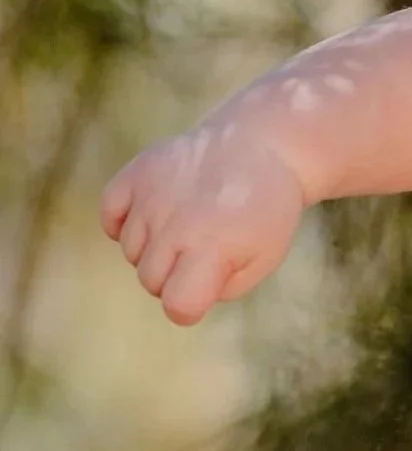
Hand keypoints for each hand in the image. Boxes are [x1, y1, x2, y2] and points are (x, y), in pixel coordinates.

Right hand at [100, 119, 307, 324]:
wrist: (261, 145)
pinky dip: (123, 221)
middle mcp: (177, 223)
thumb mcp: (263, 258)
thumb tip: (184, 299)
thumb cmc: (264, 210)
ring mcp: (152, 195)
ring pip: (129, 250)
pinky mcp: (137, 171)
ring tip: (187, 224)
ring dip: (154, 248)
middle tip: (201, 251)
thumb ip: (224, 290)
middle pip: (149, 280)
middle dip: (173, 277)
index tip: (202, 289)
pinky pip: (109, 213)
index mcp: (213, 247)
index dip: (188, 306)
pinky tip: (153, 215)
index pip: (177, 303)